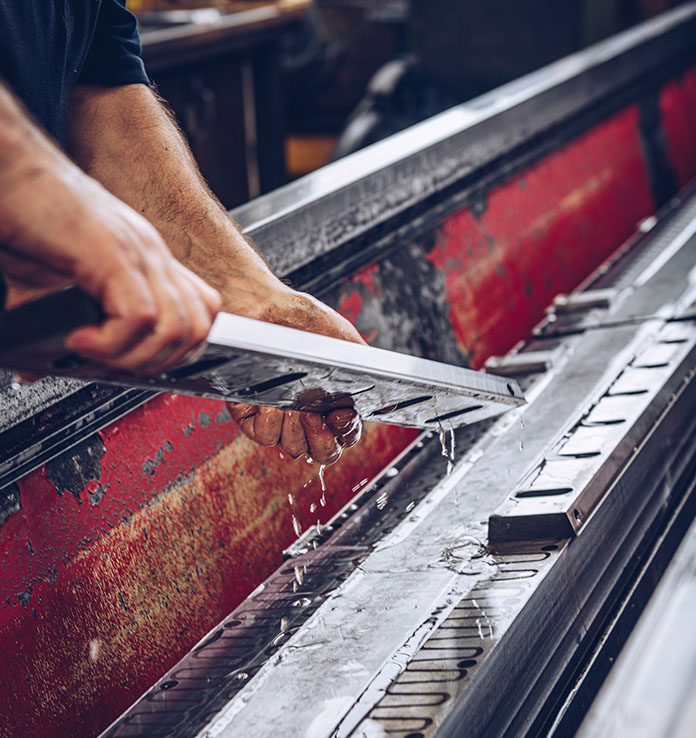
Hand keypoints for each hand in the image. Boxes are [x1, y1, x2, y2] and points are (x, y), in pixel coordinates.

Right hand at [0, 144, 219, 373]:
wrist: (5, 168)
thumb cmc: (26, 215)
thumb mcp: (53, 279)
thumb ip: (66, 317)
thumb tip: (48, 362)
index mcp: (149, 259)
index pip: (202, 311)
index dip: (179, 349)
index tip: (138, 362)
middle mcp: (152, 253)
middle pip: (199, 326)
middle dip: (158, 362)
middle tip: (114, 363)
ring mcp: (138, 251)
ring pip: (178, 328)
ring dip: (134, 357)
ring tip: (93, 351)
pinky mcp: (112, 252)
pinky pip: (141, 317)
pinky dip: (111, 343)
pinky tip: (79, 338)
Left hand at [226, 287, 365, 464]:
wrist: (266, 306)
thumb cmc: (303, 320)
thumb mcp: (345, 345)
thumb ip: (368, 375)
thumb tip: (390, 405)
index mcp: (331, 402)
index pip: (345, 435)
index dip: (347, 432)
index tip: (344, 415)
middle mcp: (306, 413)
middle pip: (323, 452)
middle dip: (324, 442)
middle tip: (318, 417)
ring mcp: (279, 417)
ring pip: (293, 447)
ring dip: (295, 429)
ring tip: (293, 403)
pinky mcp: (252, 415)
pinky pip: (264, 436)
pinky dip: (270, 423)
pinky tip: (272, 402)